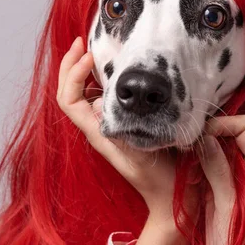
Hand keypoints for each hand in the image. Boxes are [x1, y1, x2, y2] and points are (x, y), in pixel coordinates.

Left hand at [56, 37, 197, 224]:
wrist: (175, 202)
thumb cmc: (163, 183)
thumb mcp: (145, 158)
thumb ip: (125, 136)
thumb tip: (104, 105)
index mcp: (100, 134)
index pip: (69, 100)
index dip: (71, 75)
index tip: (89, 56)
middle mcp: (101, 128)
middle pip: (71, 92)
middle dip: (72, 65)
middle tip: (84, 42)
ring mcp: (113, 128)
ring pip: (89, 94)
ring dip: (89, 71)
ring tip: (100, 50)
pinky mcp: (128, 127)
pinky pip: (109, 99)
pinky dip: (109, 81)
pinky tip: (124, 71)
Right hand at [196, 115, 244, 244]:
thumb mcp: (228, 206)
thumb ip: (219, 170)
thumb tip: (205, 139)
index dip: (221, 125)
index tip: (199, 138)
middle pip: (230, 134)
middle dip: (207, 137)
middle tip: (187, 152)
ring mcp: (237, 179)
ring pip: (217, 149)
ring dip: (200, 153)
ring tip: (187, 168)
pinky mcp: (223, 190)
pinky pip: (210, 166)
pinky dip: (197, 167)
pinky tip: (189, 179)